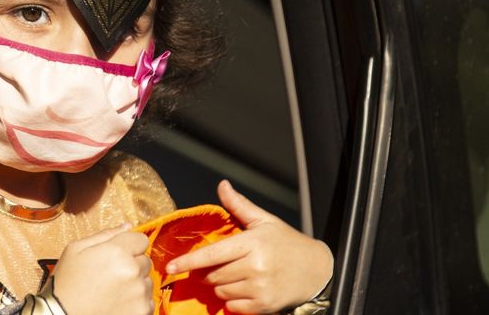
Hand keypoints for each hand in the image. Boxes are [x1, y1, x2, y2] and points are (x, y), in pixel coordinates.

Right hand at [52, 224, 152, 314]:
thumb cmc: (66, 282)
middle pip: (145, 260)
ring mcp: (139, 293)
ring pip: (147, 281)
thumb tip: (127, 225)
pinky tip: (118, 302)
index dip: (129, 246)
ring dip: (135, 283)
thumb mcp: (76, 249)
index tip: (118, 255)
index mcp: (117, 251)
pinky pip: (148, 300)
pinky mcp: (142, 311)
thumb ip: (105, 235)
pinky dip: (137, 301)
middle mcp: (132, 271)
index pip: (141, 240)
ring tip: (113, 290)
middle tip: (111, 275)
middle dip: (132, 264)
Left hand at [165, 180, 332, 313]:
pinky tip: (245, 288)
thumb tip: (222, 185)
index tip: (171, 266)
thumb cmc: (287, 243)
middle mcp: (255, 267)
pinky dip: (233, 300)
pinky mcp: (264, 305)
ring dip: (221, 285)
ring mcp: (260, 288)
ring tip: (238, 274)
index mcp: (252, 243)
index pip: (212, 254)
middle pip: (213, 274)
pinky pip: (233, 306)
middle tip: (223, 263)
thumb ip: (239, 205)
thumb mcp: (264, 221)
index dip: (189, 261)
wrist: (317, 270)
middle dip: (210, 271)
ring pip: (221, 291)